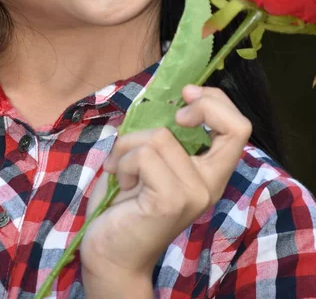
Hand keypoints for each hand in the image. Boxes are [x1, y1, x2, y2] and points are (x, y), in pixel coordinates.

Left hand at [80, 85, 251, 282]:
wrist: (109, 252)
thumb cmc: (125, 202)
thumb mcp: (149, 159)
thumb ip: (163, 133)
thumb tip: (162, 99)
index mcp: (208, 172)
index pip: (239, 128)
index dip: (217, 102)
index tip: (186, 96)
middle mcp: (210, 184)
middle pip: (235, 127)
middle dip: (205, 104)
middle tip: (176, 115)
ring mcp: (194, 193)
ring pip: (161, 136)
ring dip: (128, 145)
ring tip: (120, 168)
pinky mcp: (172, 201)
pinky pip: (144, 155)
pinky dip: (122, 162)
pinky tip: (121, 183)